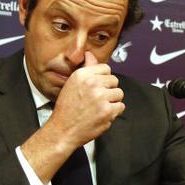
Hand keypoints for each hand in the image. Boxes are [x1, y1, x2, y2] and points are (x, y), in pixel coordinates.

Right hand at [21, 51, 123, 181]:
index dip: (103, 78)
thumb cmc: (67, 107)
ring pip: (119, 94)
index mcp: (82, 74)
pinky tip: (102, 114)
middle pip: (114, 81)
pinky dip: (114, 112)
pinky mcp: (108, 111)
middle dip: (108, 90)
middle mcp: (92, 83)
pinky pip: (120, 107)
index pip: (106, 68)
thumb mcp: (72, 83)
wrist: (63, 130)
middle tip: (97, 99)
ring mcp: (101, 97)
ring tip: (99, 107)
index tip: (97, 86)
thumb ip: (86, 69)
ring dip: (112, 101)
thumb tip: (91, 54)